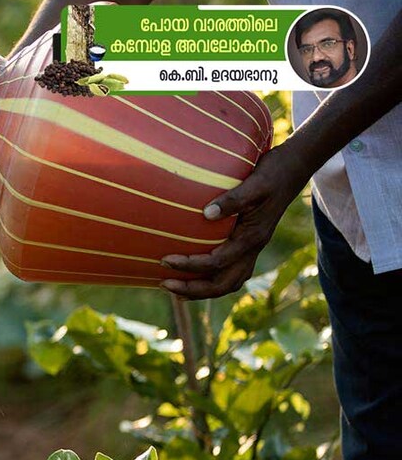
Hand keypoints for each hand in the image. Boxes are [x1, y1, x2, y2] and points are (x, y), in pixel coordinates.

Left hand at [160, 144, 311, 299]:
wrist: (294, 169)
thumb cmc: (273, 173)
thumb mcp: (255, 182)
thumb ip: (234, 198)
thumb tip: (206, 214)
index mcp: (252, 237)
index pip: (217, 262)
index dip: (190, 265)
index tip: (165, 260)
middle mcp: (253, 248)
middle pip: (223, 284)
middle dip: (193, 289)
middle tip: (164, 285)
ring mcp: (252, 249)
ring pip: (228, 282)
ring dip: (202, 290)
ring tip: (175, 290)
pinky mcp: (249, 244)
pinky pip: (230, 271)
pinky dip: (211, 279)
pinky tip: (191, 276)